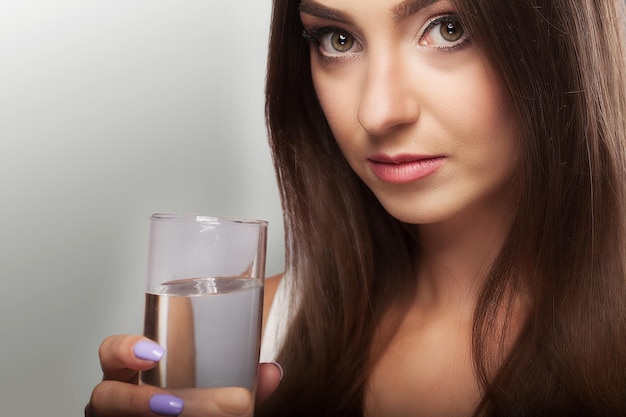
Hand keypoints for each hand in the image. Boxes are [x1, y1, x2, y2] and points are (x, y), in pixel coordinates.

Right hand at [86, 334, 281, 416]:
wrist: (201, 412)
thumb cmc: (198, 391)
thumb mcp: (217, 379)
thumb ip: (244, 375)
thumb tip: (272, 373)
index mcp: (133, 370)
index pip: (111, 351)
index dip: (124, 350)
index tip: (156, 352)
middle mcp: (119, 398)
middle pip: (107, 398)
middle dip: (140, 402)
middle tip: (177, 405)